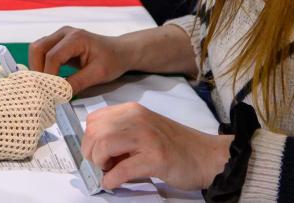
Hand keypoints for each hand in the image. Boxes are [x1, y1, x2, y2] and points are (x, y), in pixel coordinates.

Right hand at [0, 65, 72, 162]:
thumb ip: (18, 75)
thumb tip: (26, 76)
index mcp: (35, 84)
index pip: (62, 89)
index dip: (54, 91)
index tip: (47, 92)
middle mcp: (41, 105)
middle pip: (53, 108)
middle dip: (41, 107)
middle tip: (22, 108)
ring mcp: (36, 127)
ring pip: (41, 125)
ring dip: (31, 122)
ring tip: (9, 120)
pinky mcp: (29, 145)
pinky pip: (31, 139)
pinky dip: (21, 136)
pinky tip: (6, 131)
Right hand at [28, 27, 130, 95]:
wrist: (120, 51)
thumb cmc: (113, 60)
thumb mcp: (98, 74)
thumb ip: (77, 84)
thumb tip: (58, 95)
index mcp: (76, 38)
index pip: (53, 56)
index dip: (48, 76)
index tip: (49, 93)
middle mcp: (64, 33)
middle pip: (38, 48)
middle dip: (37, 70)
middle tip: (43, 89)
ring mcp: (60, 36)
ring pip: (37, 49)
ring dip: (37, 68)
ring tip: (45, 85)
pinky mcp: (58, 43)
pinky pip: (42, 52)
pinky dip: (41, 66)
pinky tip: (48, 79)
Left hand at [82, 103, 231, 190]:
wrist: (205, 155)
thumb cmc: (174, 146)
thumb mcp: (144, 130)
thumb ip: (122, 134)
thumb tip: (94, 150)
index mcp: (133, 111)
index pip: (95, 118)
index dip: (88, 138)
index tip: (94, 152)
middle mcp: (138, 119)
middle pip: (96, 131)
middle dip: (91, 152)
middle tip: (101, 165)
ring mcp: (147, 137)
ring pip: (104, 145)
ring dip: (99, 163)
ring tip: (108, 171)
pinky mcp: (156, 158)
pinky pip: (122, 169)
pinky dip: (111, 179)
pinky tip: (113, 182)